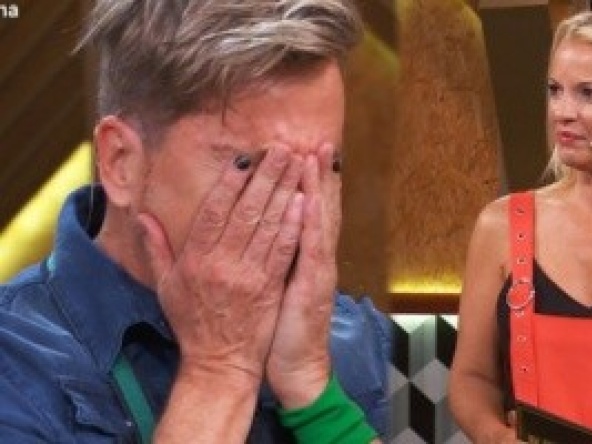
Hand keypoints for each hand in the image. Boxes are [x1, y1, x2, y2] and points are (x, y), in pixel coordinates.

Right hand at [139, 144, 303, 383]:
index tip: (245, 158)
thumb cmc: (193, 322)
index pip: (214, 211)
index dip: (230, 182)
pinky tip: (304, 201)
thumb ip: (156, 248)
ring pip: (268, 225)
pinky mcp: (270, 288)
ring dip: (285, 191)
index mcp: (195, 259)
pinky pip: (283, 250)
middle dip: (266, 175)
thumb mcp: (167, 286)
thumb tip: (142, 215)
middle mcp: (221, 263)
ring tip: (298, 164)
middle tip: (282, 148)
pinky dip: (293, 224)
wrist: (219, 362)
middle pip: (246, 210)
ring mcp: (247, 275)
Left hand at [265, 144, 341, 407]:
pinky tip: (310, 200)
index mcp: (301, 255)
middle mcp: (315, 257)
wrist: (297, 366)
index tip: (298, 150)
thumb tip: (252, 233)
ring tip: (318, 155)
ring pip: (320, 220)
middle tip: (318, 140)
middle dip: (317, 173)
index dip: (303, 181)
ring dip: (319, 187)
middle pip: (317, 207)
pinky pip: (313, 250)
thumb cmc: (277, 327)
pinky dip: (312, 224)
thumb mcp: (270, 287)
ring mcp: (317, 269)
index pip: (303, 210)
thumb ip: (265, 257)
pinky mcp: (313, 285)